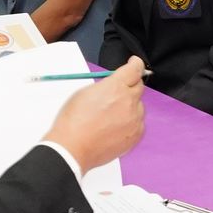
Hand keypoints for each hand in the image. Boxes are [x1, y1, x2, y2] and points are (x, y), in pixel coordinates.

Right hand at [45, 58, 145, 173]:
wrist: (73, 148)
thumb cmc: (73, 121)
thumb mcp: (84, 92)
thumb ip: (105, 86)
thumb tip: (114, 85)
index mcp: (116, 87)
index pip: (135, 69)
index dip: (135, 64)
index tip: (134, 63)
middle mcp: (129, 102)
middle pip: (139, 86)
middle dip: (130, 86)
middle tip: (117, 94)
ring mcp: (134, 119)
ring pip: (138, 106)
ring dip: (129, 106)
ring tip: (109, 117)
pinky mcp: (135, 135)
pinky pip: (138, 123)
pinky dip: (129, 123)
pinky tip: (113, 128)